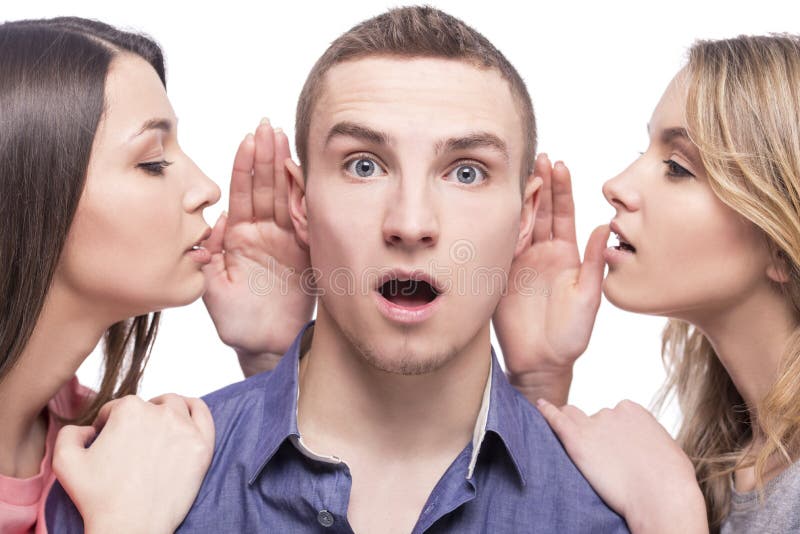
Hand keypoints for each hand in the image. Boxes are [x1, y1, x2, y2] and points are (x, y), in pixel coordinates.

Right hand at [52, 394, 214, 533]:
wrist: (130, 527)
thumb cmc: (99, 497)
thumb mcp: (65, 461)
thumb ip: (70, 432)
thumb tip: (89, 428)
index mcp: (128, 409)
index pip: (118, 409)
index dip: (110, 425)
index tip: (110, 442)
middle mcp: (159, 412)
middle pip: (149, 405)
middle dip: (139, 419)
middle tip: (135, 442)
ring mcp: (185, 428)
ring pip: (177, 406)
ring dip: (166, 411)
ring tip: (159, 428)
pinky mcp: (202, 444)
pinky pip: (203, 415)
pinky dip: (195, 411)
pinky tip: (186, 421)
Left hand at [203, 119, 314, 375]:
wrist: (265, 345)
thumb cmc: (236, 321)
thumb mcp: (210, 286)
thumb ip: (208, 253)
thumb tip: (215, 220)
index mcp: (237, 237)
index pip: (241, 193)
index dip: (245, 165)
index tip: (248, 139)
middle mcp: (262, 234)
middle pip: (265, 187)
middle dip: (266, 156)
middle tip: (269, 127)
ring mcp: (284, 242)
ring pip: (285, 198)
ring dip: (285, 169)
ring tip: (285, 140)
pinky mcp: (304, 254)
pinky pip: (305, 222)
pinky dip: (305, 199)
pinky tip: (304, 175)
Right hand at [493, 154, 608, 404]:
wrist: (542, 361)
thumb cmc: (571, 334)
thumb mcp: (589, 297)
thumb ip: (595, 262)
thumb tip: (607, 226)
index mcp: (565, 255)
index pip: (562, 213)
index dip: (561, 189)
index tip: (560, 164)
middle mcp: (542, 253)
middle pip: (539, 211)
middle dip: (539, 183)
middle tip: (538, 157)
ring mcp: (520, 262)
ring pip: (519, 222)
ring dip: (521, 198)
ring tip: (522, 172)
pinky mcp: (502, 273)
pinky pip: (501, 244)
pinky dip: (503, 224)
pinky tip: (503, 204)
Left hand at [536, 398, 707, 533]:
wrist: (661, 496)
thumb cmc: (671, 481)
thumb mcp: (666, 450)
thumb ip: (648, 440)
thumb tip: (646, 445)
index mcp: (633, 410)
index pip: (614, 415)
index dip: (613, 435)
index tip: (616, 453)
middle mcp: (611, 411)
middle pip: (593, 419)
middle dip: (594, 434)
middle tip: (599, 459)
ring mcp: (593, 424)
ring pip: (572, 418)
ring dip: (571, 428)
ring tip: (571, 444)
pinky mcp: (577, 439)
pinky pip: (556, 419)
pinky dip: (547, 412)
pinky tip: (540, 407)